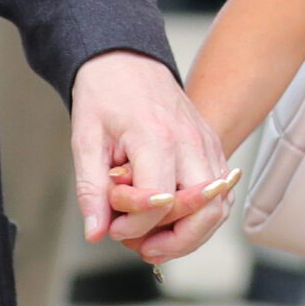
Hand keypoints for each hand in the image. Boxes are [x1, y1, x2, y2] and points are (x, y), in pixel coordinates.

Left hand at [70, 50, 233, 262]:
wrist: (126, 59)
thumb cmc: (105, 94)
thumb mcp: (85, 140)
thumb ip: (91, 189)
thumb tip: (96, 232)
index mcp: (156, 137)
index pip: (159, 202)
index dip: (134, 225)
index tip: (113, 225)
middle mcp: (191, 141)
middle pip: (204, 210)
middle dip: (174, 241)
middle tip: (142, 246)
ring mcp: (207, 144)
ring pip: (218, 207)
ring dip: (191, 234)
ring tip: (157, 240)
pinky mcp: (212, 147)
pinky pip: (219, 194)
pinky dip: (200, 216)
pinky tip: (171, 222)